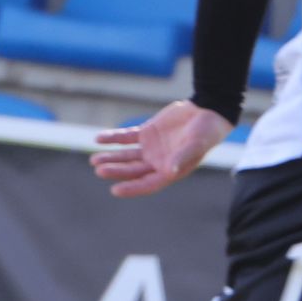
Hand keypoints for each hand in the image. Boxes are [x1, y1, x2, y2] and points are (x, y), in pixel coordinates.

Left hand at [89, 100, 232, 197]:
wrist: (208, 110)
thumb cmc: (207, 132)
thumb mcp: (196, 144)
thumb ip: (183, 157)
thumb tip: (170, 171)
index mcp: (171, 170)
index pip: (148, 183)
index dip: (132, 188)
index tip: (115, 190)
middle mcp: (159, 162)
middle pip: (133, 170)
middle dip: (116, 170)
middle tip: (99, 169)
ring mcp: (151, 148)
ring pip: (127, 156)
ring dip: (112, 157)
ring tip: (94, 160)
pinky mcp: (147, 133)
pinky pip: (126, 137)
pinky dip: (113, 138)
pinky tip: (99, 139)